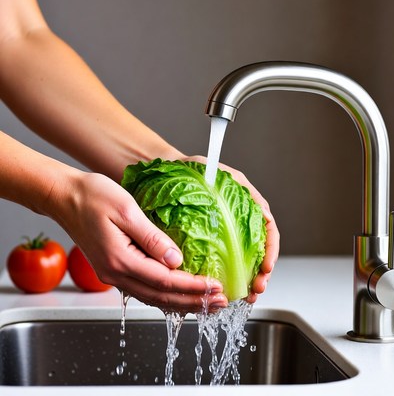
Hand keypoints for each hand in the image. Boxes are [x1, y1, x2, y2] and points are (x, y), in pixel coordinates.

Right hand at [52, 171, 227, 311]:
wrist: (65, 197)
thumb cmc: (93, 197)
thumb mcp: (127, 210)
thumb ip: (152, 238)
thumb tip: (177, 260)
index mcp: (120, 260)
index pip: (166, 282)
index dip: (193, 287)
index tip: (216, 287)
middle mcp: (116, 274)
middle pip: (161, 297)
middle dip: (193, 302)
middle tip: (220, 303)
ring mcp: (113, 274)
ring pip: (154, 298)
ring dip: (182, 303)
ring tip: (206, 304)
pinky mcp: (113, 269)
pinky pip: (144, 290)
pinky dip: (166, 296)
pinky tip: (179, 295)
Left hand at [185, 156, 279, 302]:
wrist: (164, 173)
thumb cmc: (186, 170)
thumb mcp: (208, 170)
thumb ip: (226, 184)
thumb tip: (252, 210)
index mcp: (243, 199)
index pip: (266, 225)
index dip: (270, 248)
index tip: (266, 266)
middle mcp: (238, 216)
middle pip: (260, 247)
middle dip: (262, 271)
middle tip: (257, 288)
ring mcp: (227, 229)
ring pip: (246, 258)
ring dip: (250, 278)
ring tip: (248, 295)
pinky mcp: (213, 239)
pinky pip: (226, 260)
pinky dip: (231, 276)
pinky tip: (227, 288)